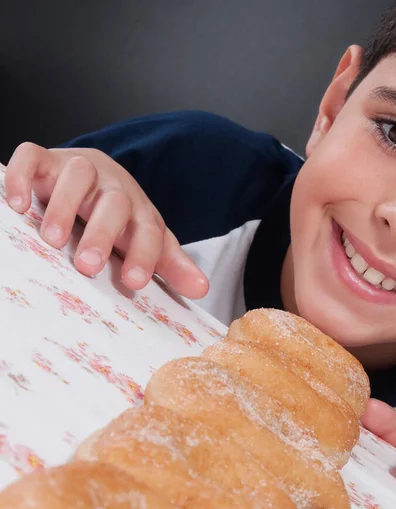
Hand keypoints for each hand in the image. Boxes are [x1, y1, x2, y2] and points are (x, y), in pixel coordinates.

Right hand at [4, 142, 207, 298]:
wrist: (96, 173)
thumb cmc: (122, 217)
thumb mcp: (148, 239)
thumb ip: (172, 264)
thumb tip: (202, 289)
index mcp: (140, 210)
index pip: (149, 231)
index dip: (145, 255)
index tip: (134, 281)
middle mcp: (112, 187)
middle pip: (115, 204)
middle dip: (103, 234)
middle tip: (88, 266)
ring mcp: (79, 169)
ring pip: (77, 175)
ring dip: (64, 206)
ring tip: (52, 240)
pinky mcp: (46, 160)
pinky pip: (33, 157)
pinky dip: (22, 176)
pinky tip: (17, 204)